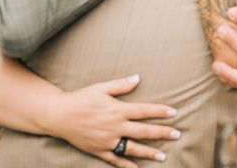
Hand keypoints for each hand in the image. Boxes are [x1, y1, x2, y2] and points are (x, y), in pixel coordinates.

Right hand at [45, 74, 178, 167]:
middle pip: (143, 131)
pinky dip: (127, 166)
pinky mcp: (99, 150)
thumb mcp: (101, 88)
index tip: (174, 112)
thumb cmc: (81, 98)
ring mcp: (107, 140)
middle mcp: (115, 126)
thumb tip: (138, 77)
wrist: (59, 116)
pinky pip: (115, 160)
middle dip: (161, 133)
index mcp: (117, 109)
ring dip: (149, 152)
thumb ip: (121, 85)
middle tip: (177, 134)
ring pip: (132, 148)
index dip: (160, 111)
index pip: (144, 111)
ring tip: (163, 156)